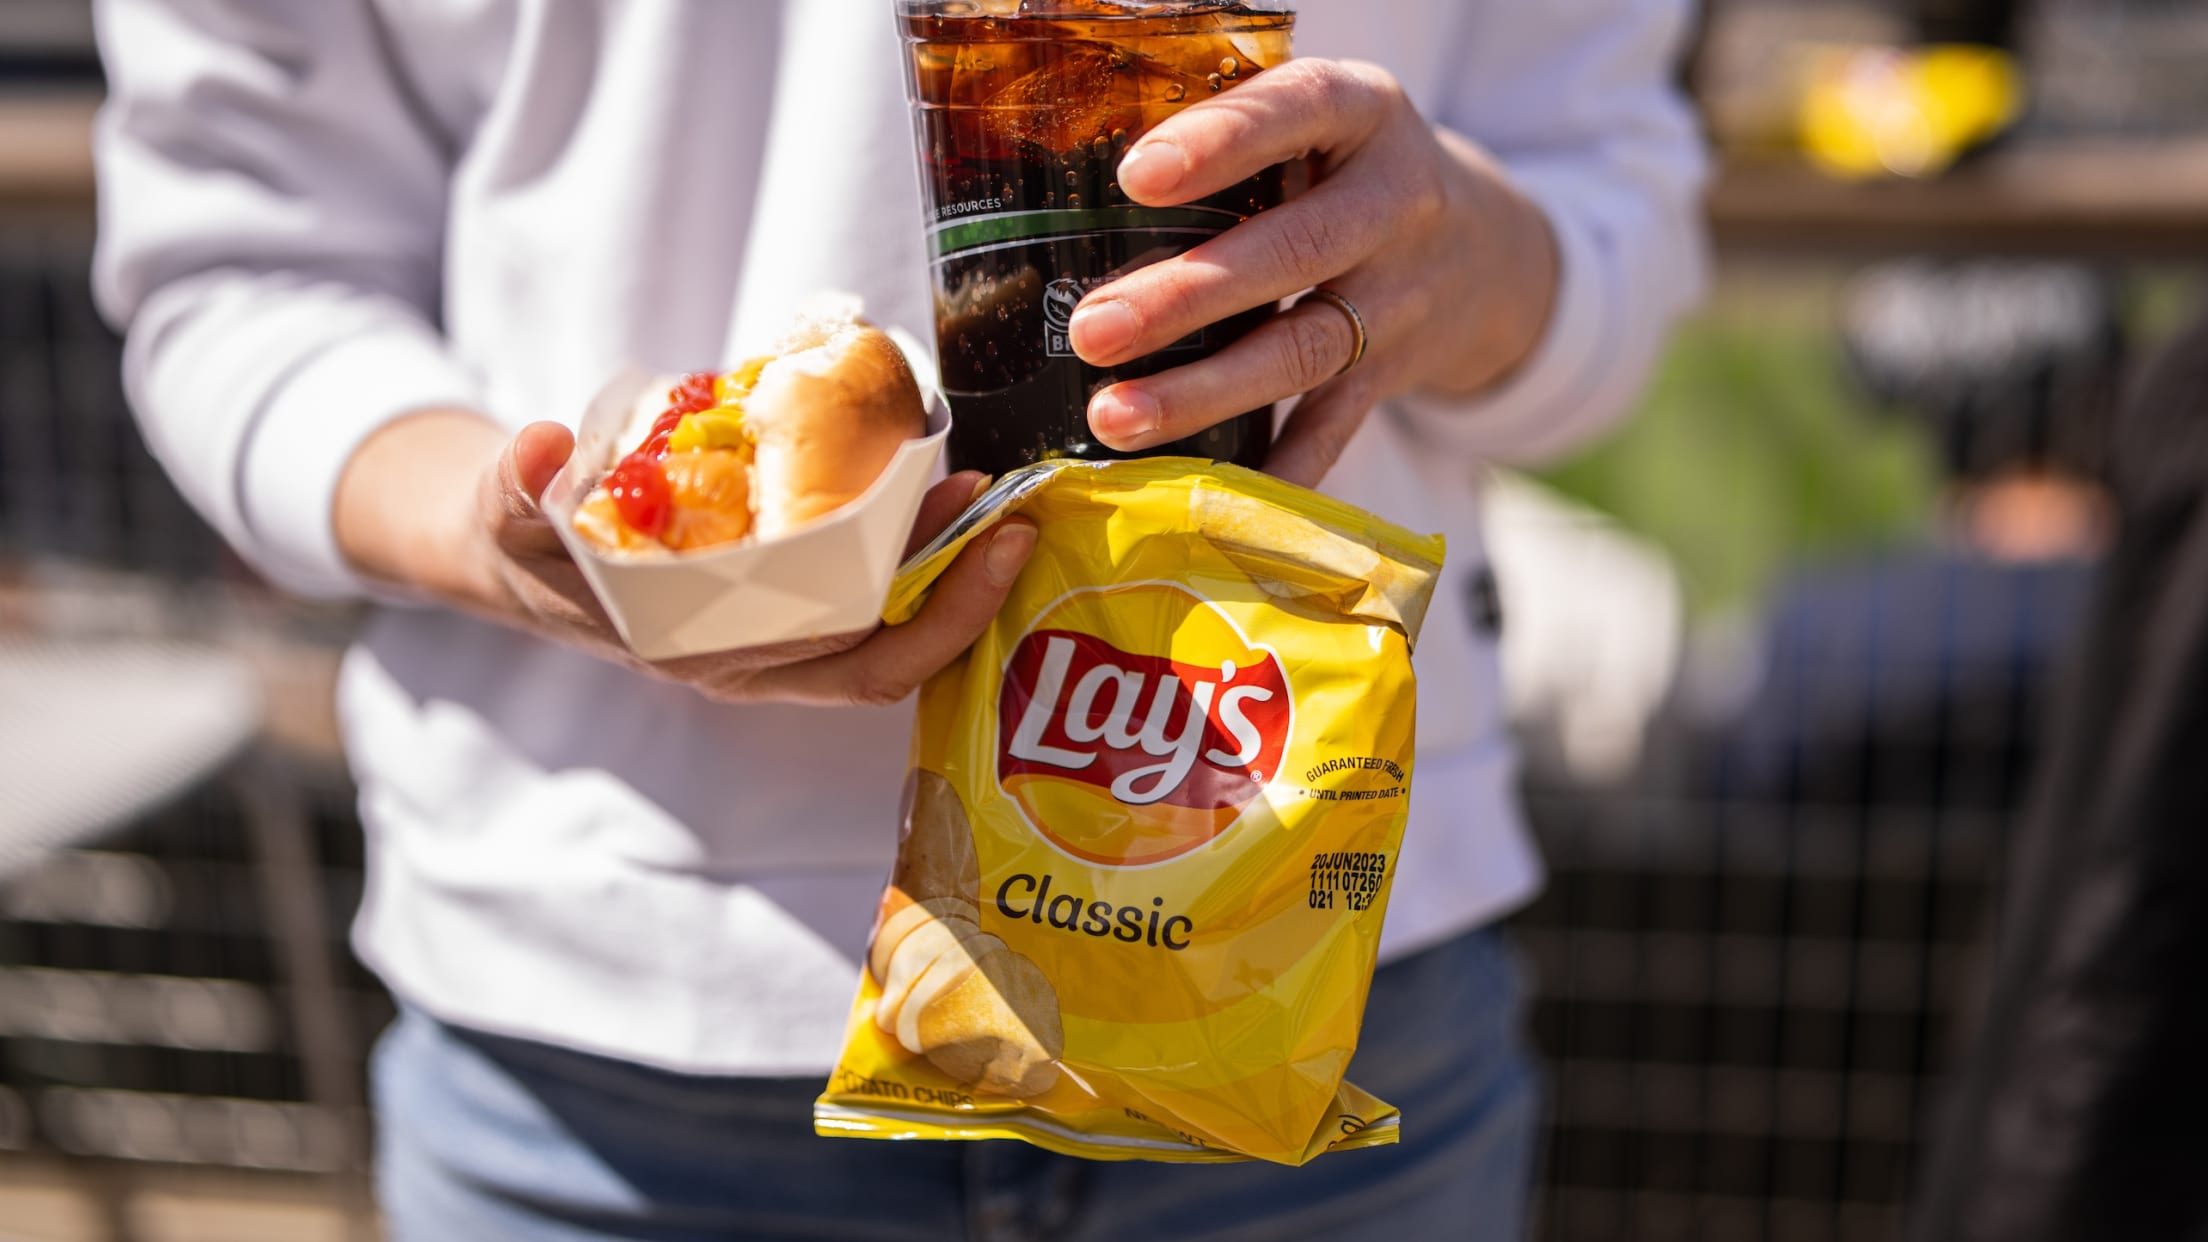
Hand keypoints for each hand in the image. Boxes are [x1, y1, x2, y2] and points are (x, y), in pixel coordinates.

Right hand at [335, 413, 1033, 707]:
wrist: (513, 555)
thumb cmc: (522, 541)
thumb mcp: (506, 515)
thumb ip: (517, 487)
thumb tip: (537, 447)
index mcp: (705, 652)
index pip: (850, 659)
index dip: (934, 613)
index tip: (986, 538)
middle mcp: (753, 659)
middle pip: (891, 646)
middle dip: (962, 587)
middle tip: (1011, 512)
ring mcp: (767, 636)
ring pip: (885, 624)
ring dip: (943, 566)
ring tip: (985, 490)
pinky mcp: (774, 598)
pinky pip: (862, 594)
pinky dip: (906, 550)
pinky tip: (934, 489)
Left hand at [1068, 58, 1559, 487]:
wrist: (1486, 250)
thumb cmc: (1350, 169)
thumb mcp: (1322, 119)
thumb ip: (1235, 129)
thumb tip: (1074, 168)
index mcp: (1367, 113)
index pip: (1300, 111)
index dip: (1223, 141)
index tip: (1137, 176)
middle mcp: (1396, 203)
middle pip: (1293, 253)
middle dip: (1186, 298)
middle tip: (1093, 332)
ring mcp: (1400, 297)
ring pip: (1302, 351)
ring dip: (1203, 394)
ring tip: (1113, 418)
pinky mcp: (1392, 372)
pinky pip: (1330, 429)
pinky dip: (1273, 471)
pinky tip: (1204, 500)